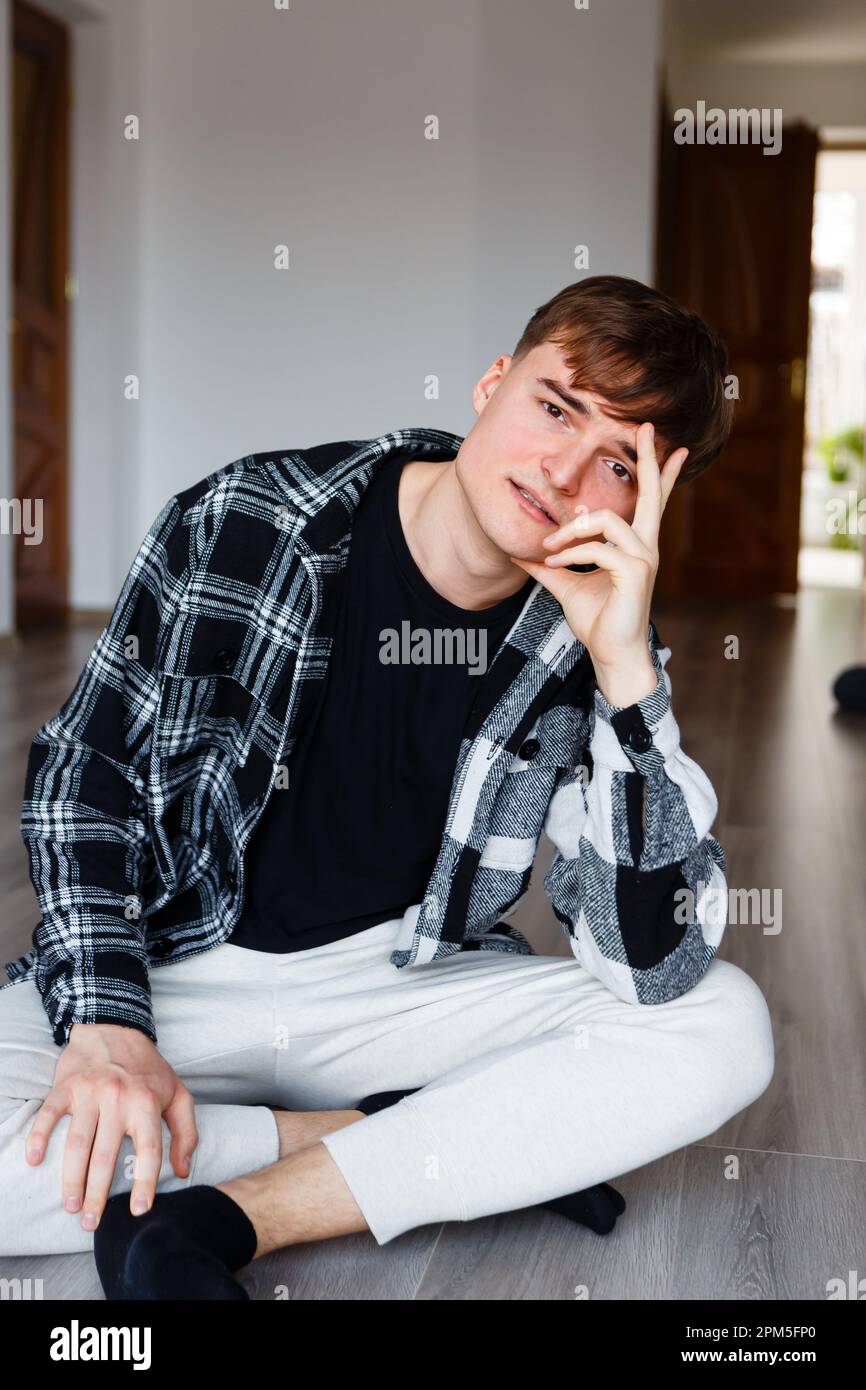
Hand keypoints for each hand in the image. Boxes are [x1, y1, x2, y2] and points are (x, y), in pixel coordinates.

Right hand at [24, 1022, 197, 1231]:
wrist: (115, 1028)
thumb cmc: (148, 1069)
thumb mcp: (178, 1094)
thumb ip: (187, 1132)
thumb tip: (183, 1170)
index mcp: (147, 1103)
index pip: (149, 1149)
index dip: (145, 1182)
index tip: (139, 1210)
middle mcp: (119, 1099)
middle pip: (106, 1155)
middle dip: (98, 1194)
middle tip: (91, 1222)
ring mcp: (90, 1092)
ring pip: (77, 1143)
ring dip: (71, 1178)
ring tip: (70, 1205)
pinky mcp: (66, 1087)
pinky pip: (49, 1115)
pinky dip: (38, 1137)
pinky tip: (34, 1161)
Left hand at [509, 423, 686, 689]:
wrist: (610, 654)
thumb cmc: (598, 621)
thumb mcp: (568, 585)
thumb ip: (551, 564)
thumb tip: (523, 551)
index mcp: (635, 545)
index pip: (652, 503)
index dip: (661, 473)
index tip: (672, 446)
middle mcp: (645, 547)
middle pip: (650, 494)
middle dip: (648, 459)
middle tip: (644, 428)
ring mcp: (643, 559)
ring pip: (604, 520)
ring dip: (570, 530)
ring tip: (548, 546)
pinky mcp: (634, 573)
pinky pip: (597, 548)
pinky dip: (570, 553)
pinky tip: (553, 561)